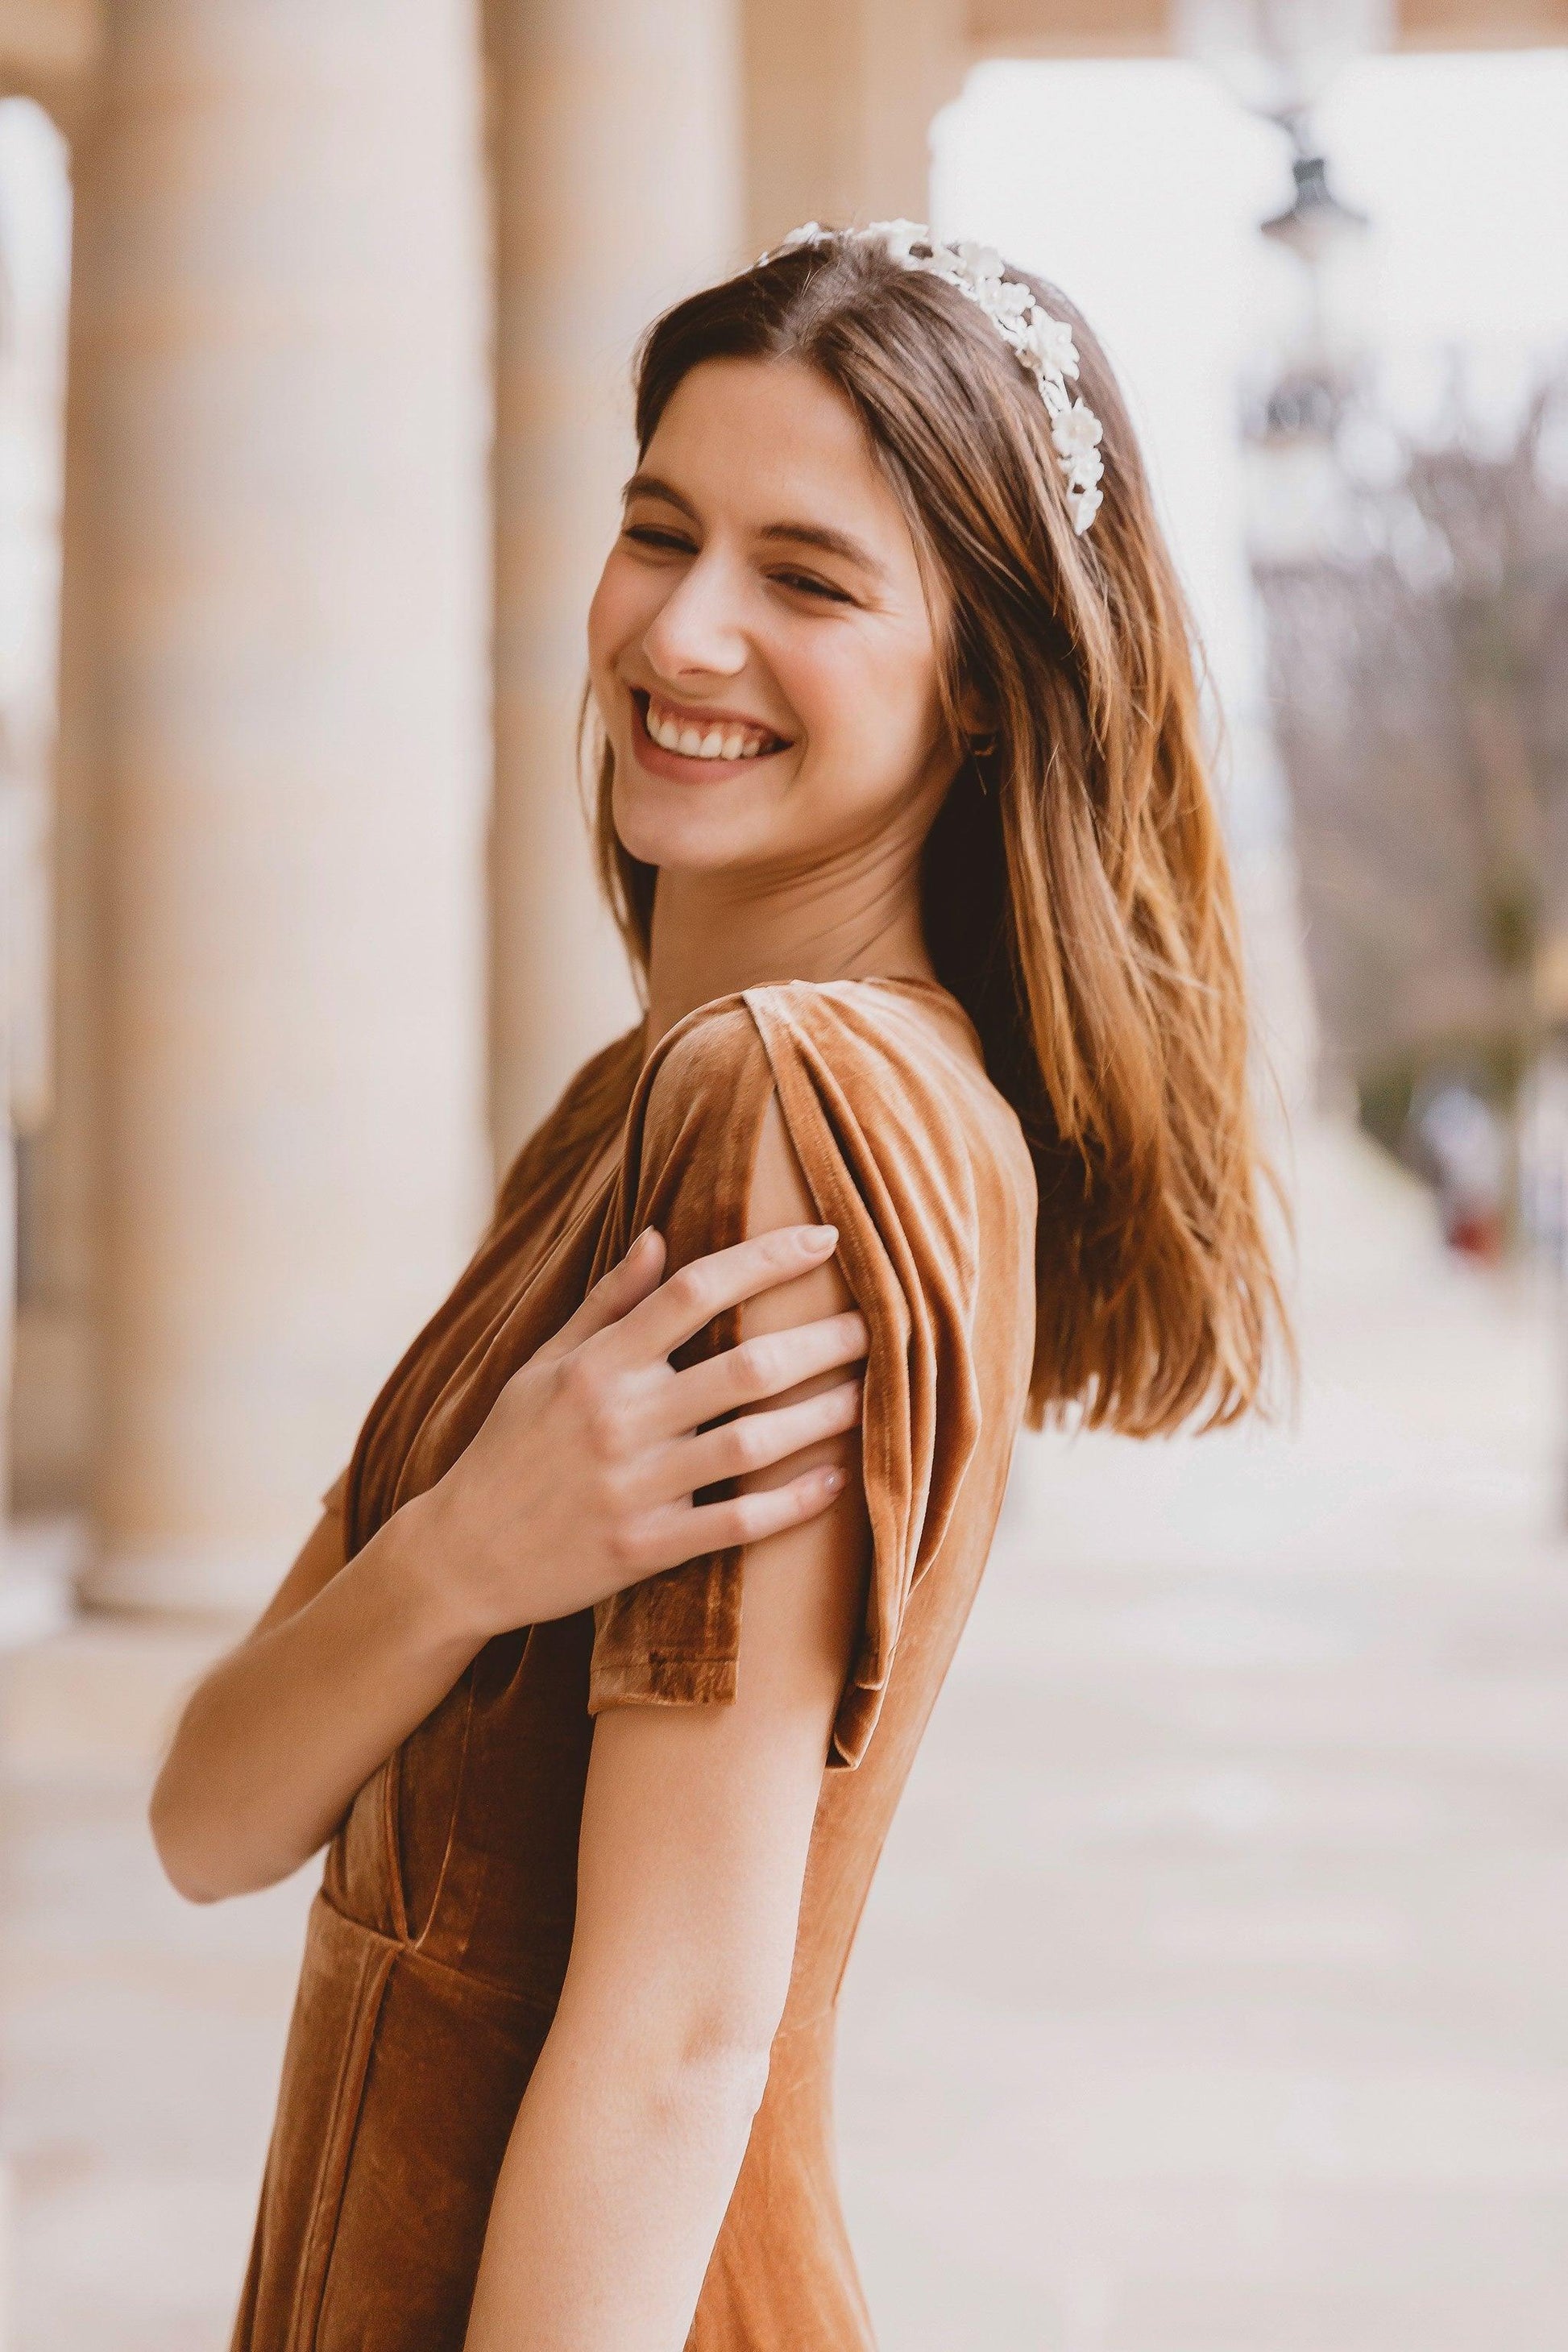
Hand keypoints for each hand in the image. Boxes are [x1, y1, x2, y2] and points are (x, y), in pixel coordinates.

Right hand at [418, 1224, 866, 1644]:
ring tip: (874, 1395)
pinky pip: (737, 1524)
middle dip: (822, 1341)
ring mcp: (635, 1487)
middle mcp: (619, 1419)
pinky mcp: (645, 1549)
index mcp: (596, 1364)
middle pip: (745, 1367)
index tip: (824, 1239)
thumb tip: (661, 1235)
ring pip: (754, 1444)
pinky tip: (838, 1479)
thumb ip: (607, 1303)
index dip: (766, 1260)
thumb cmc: (507, 1449)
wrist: (460, 1556)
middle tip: (878, 1324)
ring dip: (823, 1416)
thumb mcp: (543, 1365)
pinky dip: (793, 1503)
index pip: (695, 1291)